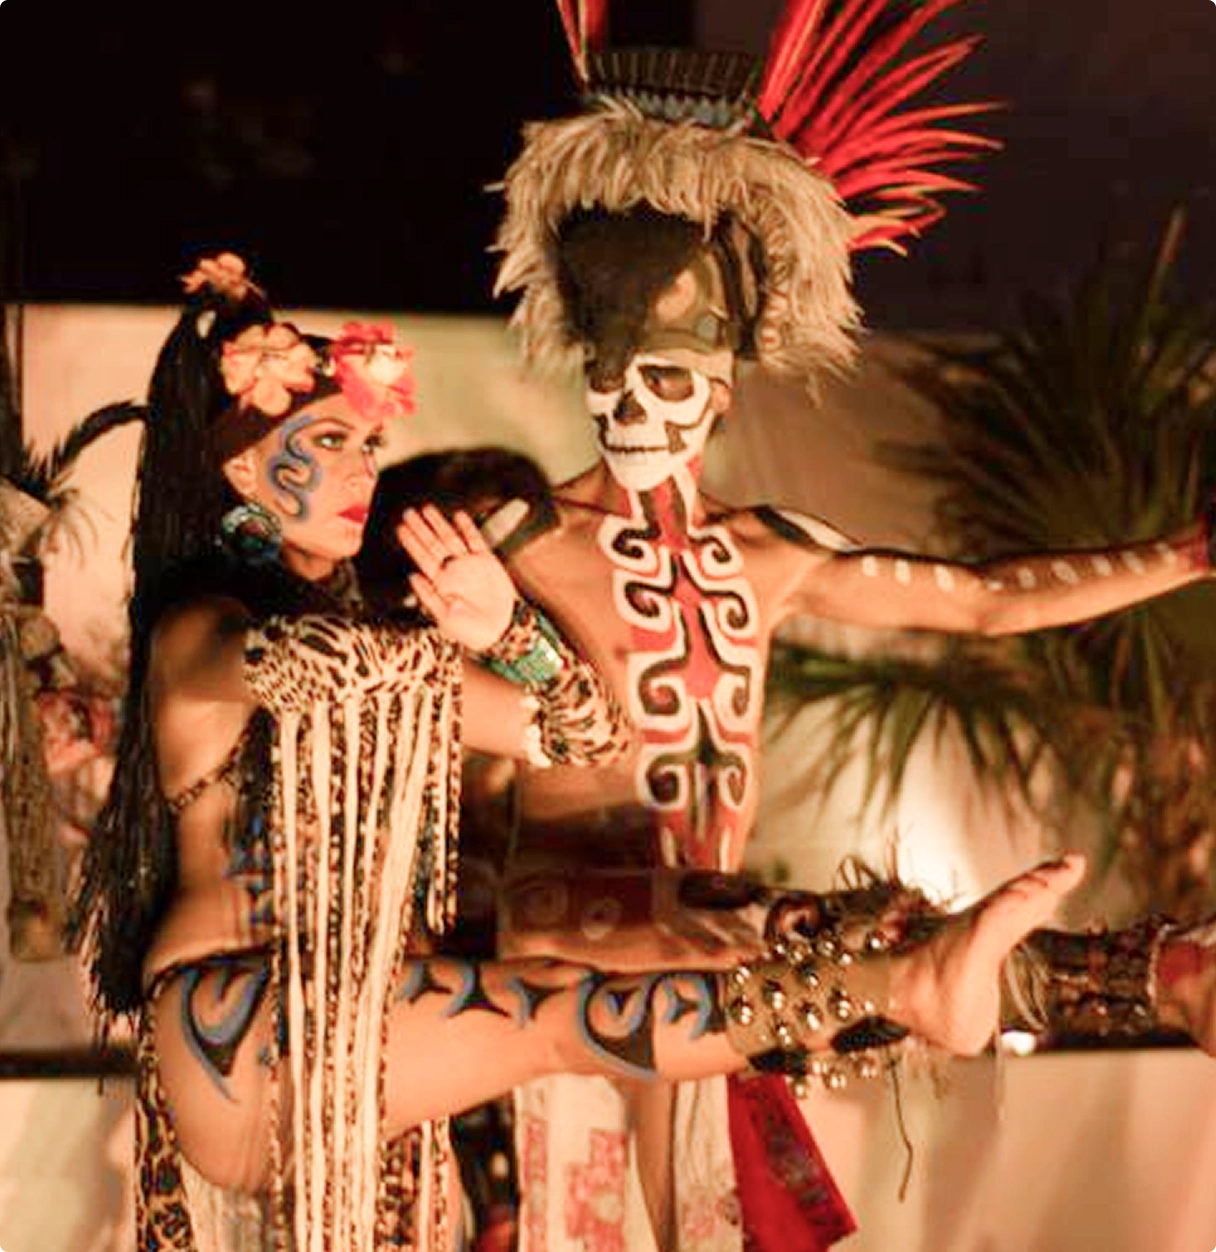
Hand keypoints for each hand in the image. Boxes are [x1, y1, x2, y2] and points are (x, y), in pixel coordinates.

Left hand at [397, 505, 516, 650]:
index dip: (411, 543)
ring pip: (451, 539)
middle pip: (433, 544)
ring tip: (428, 509)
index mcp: (439, 584)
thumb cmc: (471, 631)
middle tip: (408, 512)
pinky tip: (458, 516)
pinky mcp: (487, 562)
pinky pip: (475, 541)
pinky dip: (467, 528)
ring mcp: (469, 565)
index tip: (401, 529)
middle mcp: (452, 571)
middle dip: (420, 528)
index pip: (422, 558)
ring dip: (439, 524)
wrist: (501, 631)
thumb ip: (428, 597)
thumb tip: (413, 577)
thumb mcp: (444, 619)